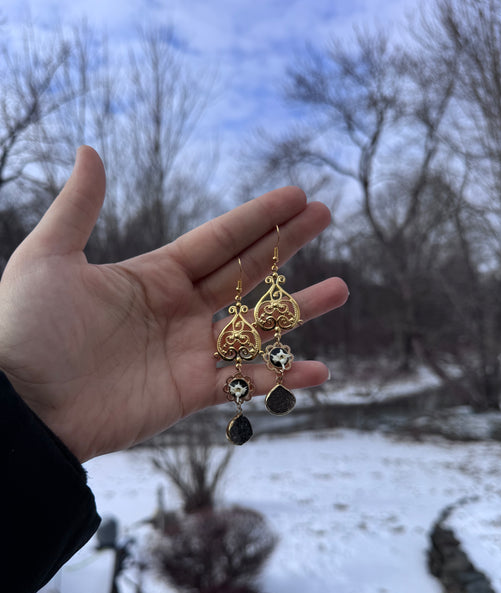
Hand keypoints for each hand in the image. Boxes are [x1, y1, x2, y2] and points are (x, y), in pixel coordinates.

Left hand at [0, 147, 347, 461]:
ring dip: (298, 310)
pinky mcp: (189, 392)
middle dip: (286, 245)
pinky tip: (318, 369)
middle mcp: (178, 311)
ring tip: (340, 289)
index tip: (296, 194)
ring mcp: (188, 352)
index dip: (258, 218)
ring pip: (256, 327)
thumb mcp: (48, 258)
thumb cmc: (27, 330)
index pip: (219, 240)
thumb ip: (79, 207)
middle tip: (325, 217)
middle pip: (245, 273)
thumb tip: (90, 150)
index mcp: (153, 275)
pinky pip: (245, 381)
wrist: (19, 406)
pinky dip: (282, 378)